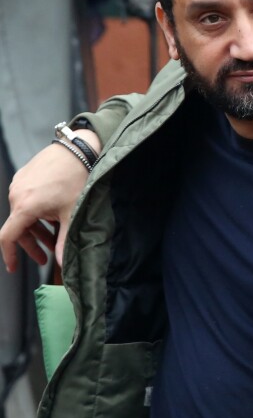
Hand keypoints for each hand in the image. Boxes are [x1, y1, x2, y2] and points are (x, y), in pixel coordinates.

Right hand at [0, 130, 100, 271]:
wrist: (78, 149)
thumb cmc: (76, 179)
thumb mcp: (72, 213)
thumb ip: (65, 241)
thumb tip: (63, 264)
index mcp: (24, 207)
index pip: (8, 237)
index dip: (10, 255)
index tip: (15, 268)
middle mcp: (16, 195)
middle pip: (18, 227)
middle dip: (32, 244)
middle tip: (46, 257)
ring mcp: (19, 183)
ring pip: (23, 213)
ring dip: (36, 228)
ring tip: (53, 238)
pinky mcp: (25, 175)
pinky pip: (26, 199)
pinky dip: (36, 212)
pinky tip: (53, 215)